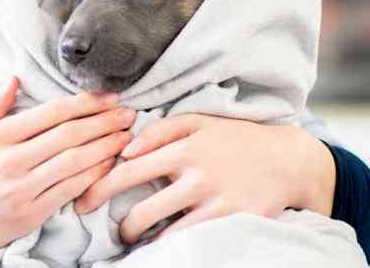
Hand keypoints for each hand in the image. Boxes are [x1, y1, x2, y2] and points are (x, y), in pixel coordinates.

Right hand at [0, 77, 135, 265]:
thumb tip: (14, 79)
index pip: (51, 113)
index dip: (85, 102)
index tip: (107, 95)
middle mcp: (11, 161)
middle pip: (70, 134)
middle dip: (105, 120)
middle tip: (129, 111)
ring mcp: (23, 189)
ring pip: (76, 161)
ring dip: (106, 146)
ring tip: (127, 135)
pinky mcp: (32, 214)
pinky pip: (71, 189)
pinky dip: (94, 175)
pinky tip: (109, 164)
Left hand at [73, 113, 330, 245]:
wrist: (288, 159)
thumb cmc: (235, 139)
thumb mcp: (198, 122)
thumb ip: (160, 131)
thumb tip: (125, 148)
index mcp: (182, 147)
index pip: (126, 170)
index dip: (98, 188)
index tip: (82, 201)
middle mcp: (196, 175)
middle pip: (142, 209)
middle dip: (120, 225)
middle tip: (112, 230)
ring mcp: (215, 201)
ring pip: (165, 231)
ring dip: (143, 240)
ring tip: (135, 240)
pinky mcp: (232, 220)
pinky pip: (191, 240)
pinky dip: (171, 246)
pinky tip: (161, 247)